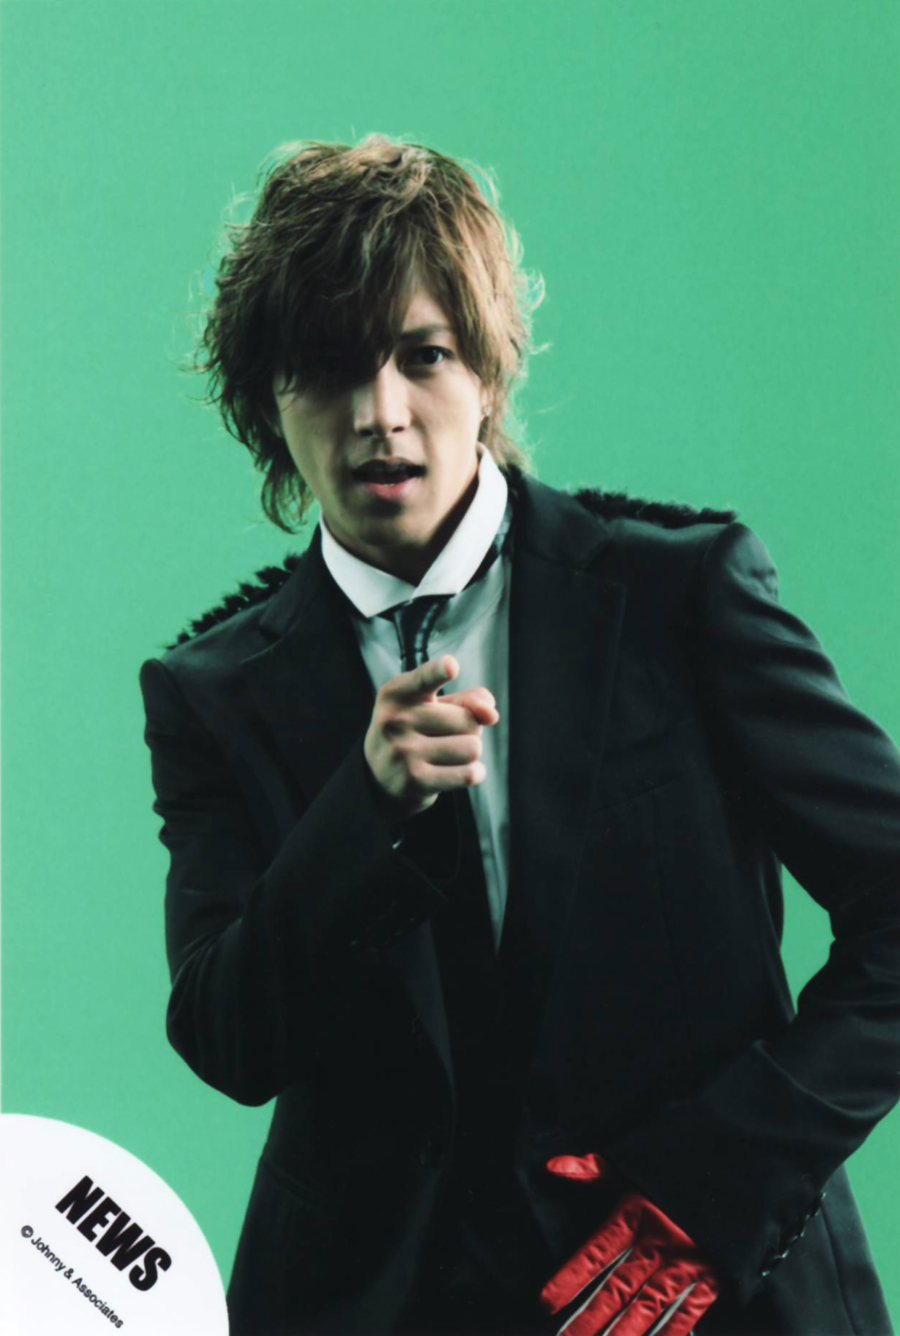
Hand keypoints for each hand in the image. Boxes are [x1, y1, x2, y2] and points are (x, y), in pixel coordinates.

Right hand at [364, 654, 498, 819]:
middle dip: (469, 729)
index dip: (438, 671)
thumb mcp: (430, 706)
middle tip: (445, 736)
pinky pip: (469, 774)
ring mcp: (404, 752)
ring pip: (472, 747)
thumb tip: (491, 713)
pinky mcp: (415, 781)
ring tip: (447, 754)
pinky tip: (455, 771)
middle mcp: (396, 720)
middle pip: (468, 720)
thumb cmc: (413, 731)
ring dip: (470, 753)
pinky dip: (473, 773)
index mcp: (397, 694)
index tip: (451, 666)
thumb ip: (466, 700)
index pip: (423, 680)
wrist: (380, 777)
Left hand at [540, 1154, 719, 1335]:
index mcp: (635, 1215)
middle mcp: (657, 1242)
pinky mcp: (711, 1279)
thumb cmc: (673, 1180)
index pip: (596, 1251)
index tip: (546, 1301)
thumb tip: (552, 1167)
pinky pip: (688, 1313)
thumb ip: (592, 1171)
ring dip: (624, 1332)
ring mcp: (685, 1264)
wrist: (730, 1179)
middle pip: (618, 1286)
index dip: (571, 1276)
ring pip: (648, 1305)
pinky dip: (671, 1333)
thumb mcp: (632, 1168)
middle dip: (591, 1317)